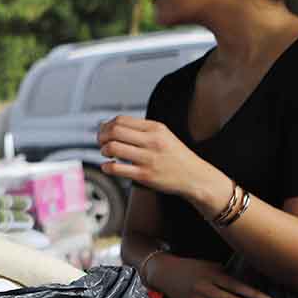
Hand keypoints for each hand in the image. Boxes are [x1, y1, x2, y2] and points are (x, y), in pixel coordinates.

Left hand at [97, 116, 221, 203]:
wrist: (195, 177)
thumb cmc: (175, 156)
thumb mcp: (163, 135)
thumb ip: (139, 129)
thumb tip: (108, 125)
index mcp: (156, 128)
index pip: (121, 120)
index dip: (107, 126)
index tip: (104, 132)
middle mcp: (152, 141)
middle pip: (114, 131)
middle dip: (102, 137)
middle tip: (101, 143)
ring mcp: (148, 158)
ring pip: (113, 148)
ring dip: (104, 150)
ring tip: (107, 154)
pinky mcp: (144, 175)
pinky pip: (117, 169)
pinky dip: (107, 167)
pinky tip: (108, 166)